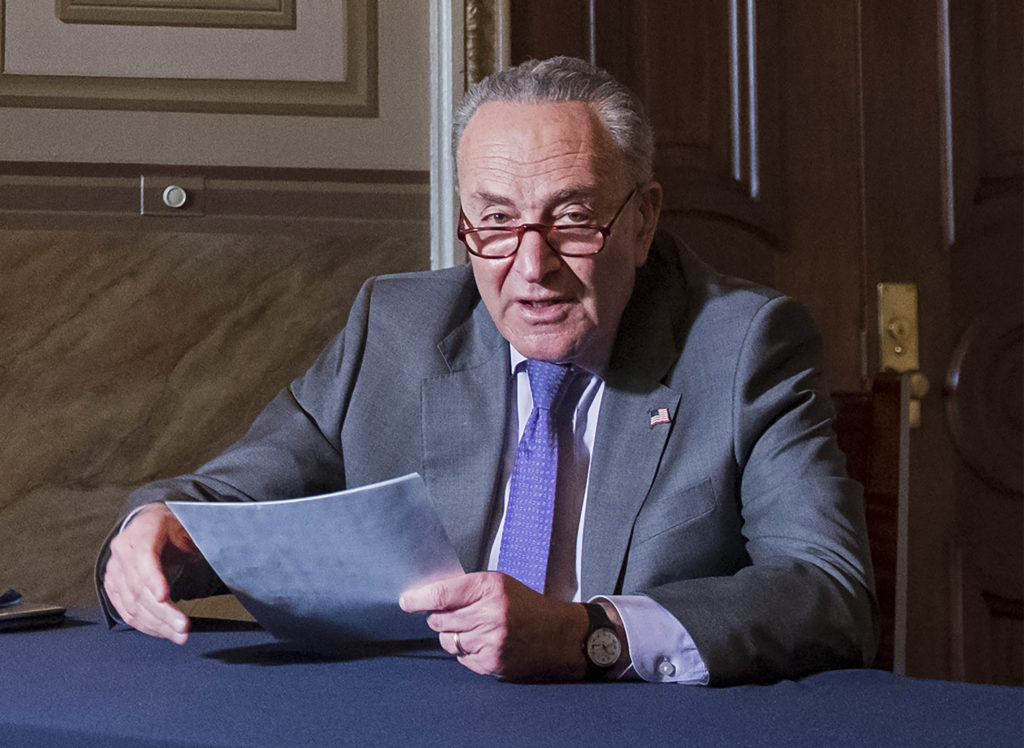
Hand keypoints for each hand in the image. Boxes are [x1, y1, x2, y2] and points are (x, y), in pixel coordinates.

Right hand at [103, 502, 201, 643]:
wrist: (151, 525)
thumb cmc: (174, 528)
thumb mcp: (188, 527)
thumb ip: (195, 542)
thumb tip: (218, 554)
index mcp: (142, 530)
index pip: (144, 557)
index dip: (153, 579)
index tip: (164, 598)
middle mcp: (123, 550)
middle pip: (138, 587)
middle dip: (162, 612)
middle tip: (183, 627)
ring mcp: (114, 570)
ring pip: (132, 604)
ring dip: (156, 624)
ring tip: (179, 635)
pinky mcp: (113, 587)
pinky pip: (127, 611)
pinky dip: (146, 625)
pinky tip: (164, 632)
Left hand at [399, 572, 589, 681]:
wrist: (559, 636)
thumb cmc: (528, 607)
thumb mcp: (500, 585)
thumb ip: (467, 588)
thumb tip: (429, 596)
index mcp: (491, 587)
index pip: (442, 594)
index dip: (418, 599)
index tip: (407, 601)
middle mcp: (490, 614)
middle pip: (439, 619)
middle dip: (439, 617)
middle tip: (454, 614)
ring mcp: (490, 641)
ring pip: (448, 640)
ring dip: (454, 635)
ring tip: (476, 629)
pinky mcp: (491, 663)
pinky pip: (461, 658)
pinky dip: (467, 651)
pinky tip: (486, 643)